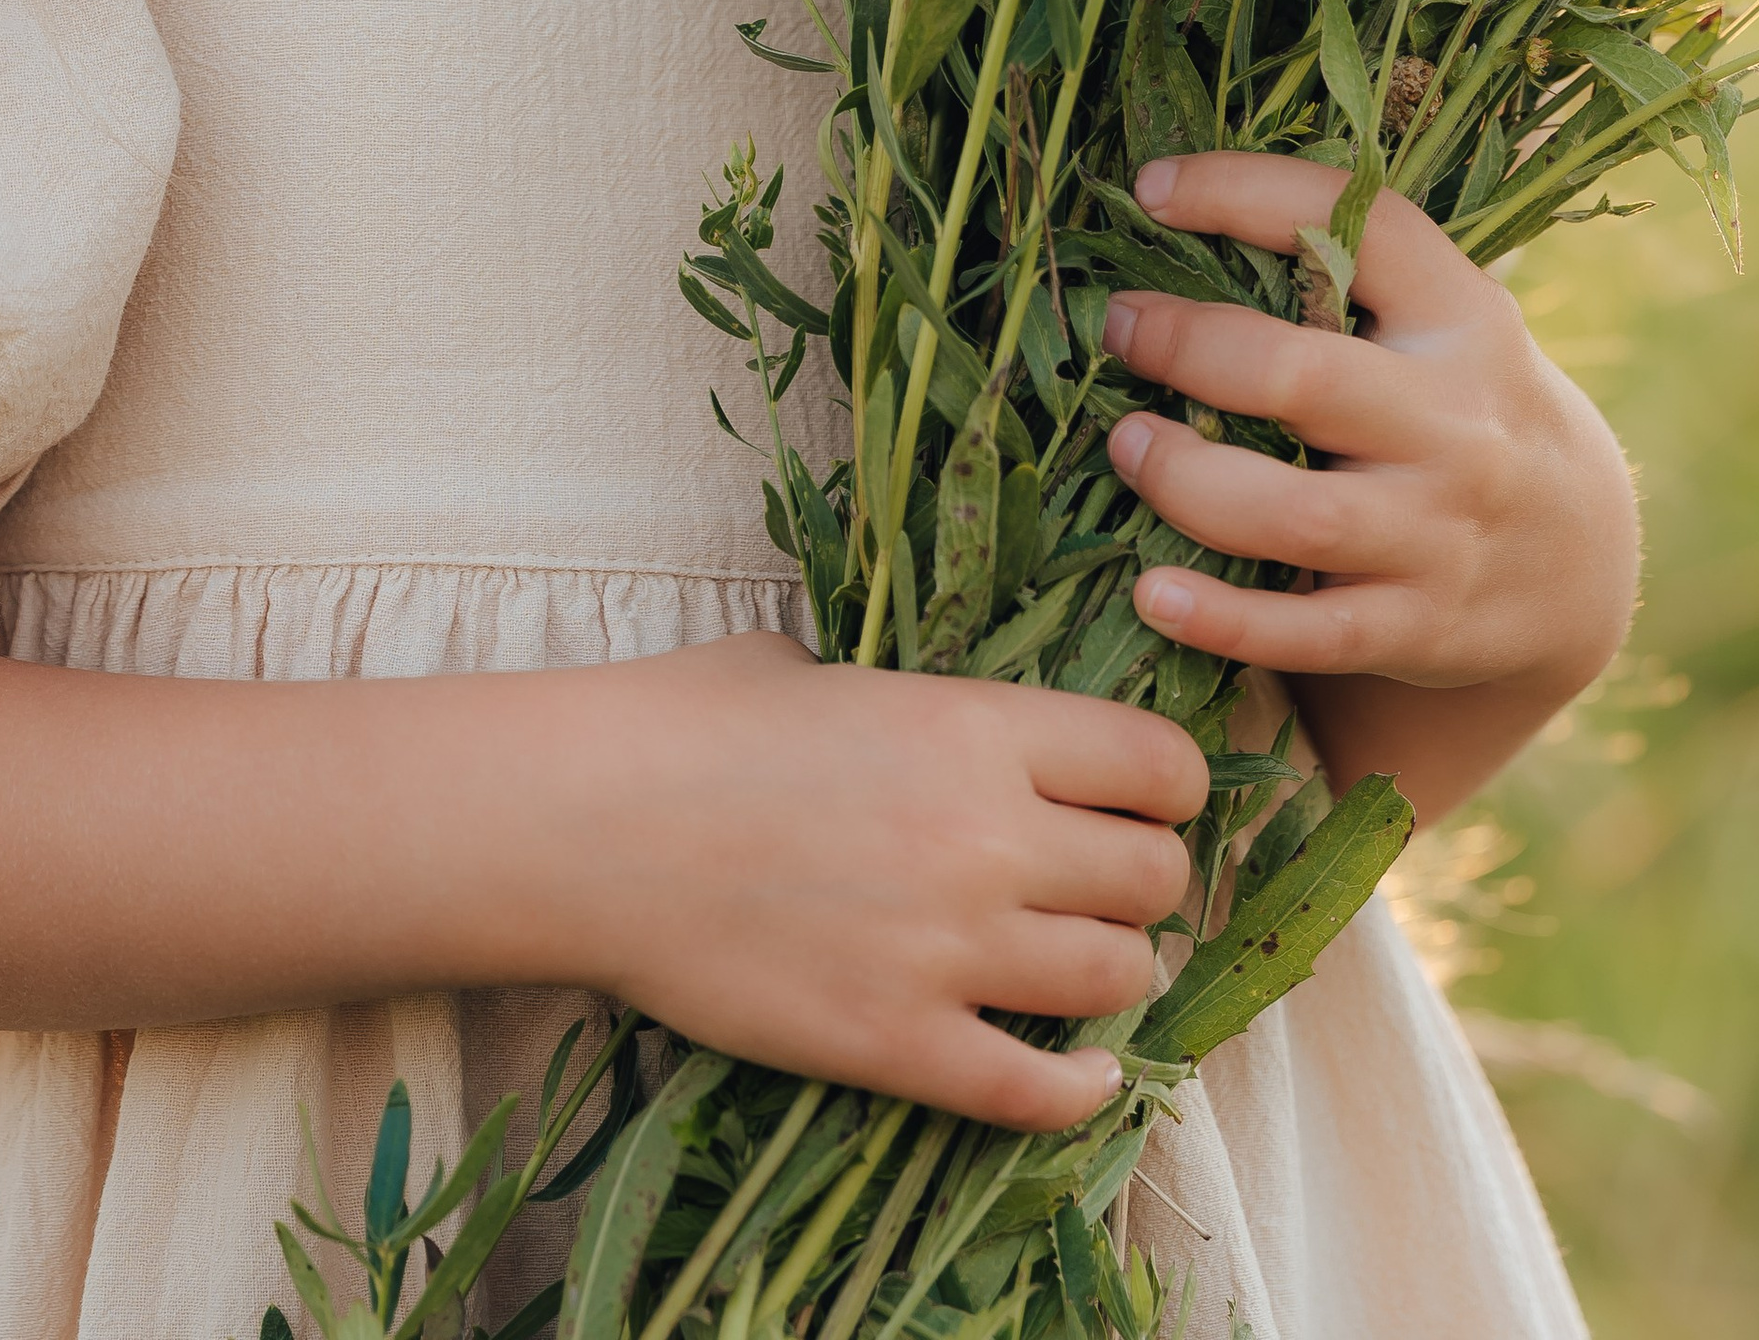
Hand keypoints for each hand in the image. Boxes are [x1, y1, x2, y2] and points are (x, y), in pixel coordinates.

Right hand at [552, 631, 1204, 1130]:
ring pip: (1118, 978)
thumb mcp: (816, 668)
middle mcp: (986, 838)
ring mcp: (947, 949)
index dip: (1170, 787)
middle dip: (1146, 882)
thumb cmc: (687, 724)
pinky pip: (1038, 1089)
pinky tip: (1082, 1073)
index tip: (1147, 801)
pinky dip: (1077, 1088)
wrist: (588, 825)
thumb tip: (937, 722)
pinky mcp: (897, 1043)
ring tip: (1080, 965)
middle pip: (1156, 877)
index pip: (1157, 764)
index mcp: (975, 729)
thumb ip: (908, 703)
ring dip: (1113, 974)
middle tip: (1108, 886)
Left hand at [1099, 154, 1637, 816]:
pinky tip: (1155, 595)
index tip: (1151, 189)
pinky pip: (1311, 633)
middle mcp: (1457, 422)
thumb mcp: (1445, 322)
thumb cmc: (1458, 406)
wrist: (1574, 559)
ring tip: (1126, 446)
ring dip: (1187, 481)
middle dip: (1188, 348)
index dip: (1243, 193)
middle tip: (1121, 330)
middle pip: (1301, 378)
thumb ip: (1351, 274)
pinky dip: (1224, 620)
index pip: (1358, 227)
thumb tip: (1168, 203)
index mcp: (1462, 316)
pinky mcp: (1417, 626)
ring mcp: (1439, 532)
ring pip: (1296, 514)